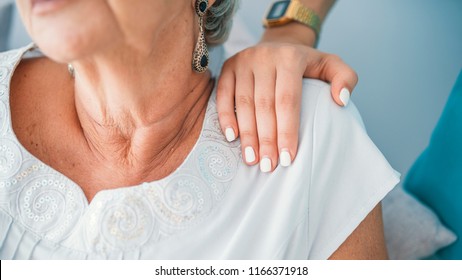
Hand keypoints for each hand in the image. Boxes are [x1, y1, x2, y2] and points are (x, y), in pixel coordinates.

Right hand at [217, 41, 357, 171]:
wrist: (278, 44)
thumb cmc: (306, 64)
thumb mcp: (331, 64)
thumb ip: (346, 78)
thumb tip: (341, 100)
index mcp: (290, 58)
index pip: (288, 100)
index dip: (287, 131)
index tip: (289, 158)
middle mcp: (264, 57)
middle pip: (264, 105)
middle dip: (266, 139)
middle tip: (269, 166)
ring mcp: (243, 61)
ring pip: (244, 103)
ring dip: (247, 134)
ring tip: (252, 160)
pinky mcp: (228, 66)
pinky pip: (223, 94)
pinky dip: (225, 117)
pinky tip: (232, 138)